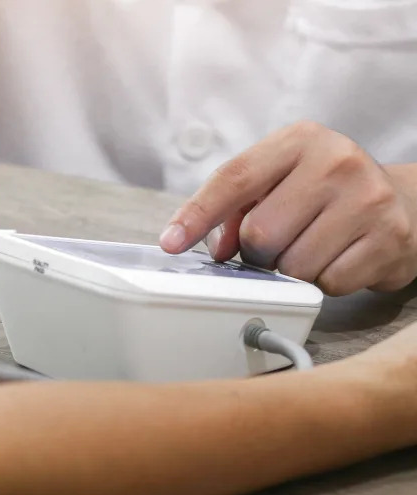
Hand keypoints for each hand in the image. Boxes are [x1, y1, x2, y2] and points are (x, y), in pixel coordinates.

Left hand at [159, 121, 416, 295]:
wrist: (406, 202)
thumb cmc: (325, 193)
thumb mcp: (278, 183)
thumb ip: (234, 209)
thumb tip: (215, 249)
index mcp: (299, 141)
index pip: (234, 178)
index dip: (197, 214)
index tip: (172, 242)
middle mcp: (336, 162)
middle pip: (259, 233)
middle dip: (256, 252)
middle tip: (274, 246)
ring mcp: (368, 199)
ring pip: (292, 265)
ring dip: (289, 270)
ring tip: (309, 248)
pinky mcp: (390, 239)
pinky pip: (328, 283)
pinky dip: (323, 282)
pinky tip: (337, 258)